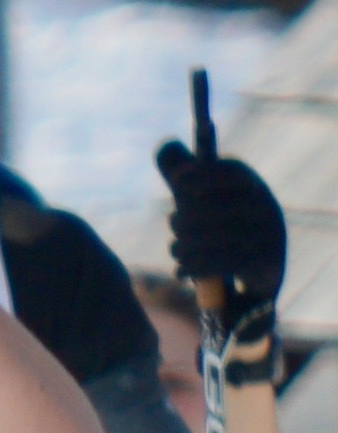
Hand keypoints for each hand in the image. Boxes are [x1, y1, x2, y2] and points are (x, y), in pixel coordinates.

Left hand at [154, 143, 284, 342]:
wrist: (257, 284)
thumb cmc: (225, 238)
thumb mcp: (209, 208)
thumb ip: (188, 183)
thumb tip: (164, 147)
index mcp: (254, 188)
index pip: (231, 173)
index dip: (203, 173)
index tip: (177, 181)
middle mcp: (266, 208)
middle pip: (221, 207)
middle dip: (190, 215)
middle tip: (173, 223)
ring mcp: (269, 237)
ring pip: (220, 237)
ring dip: (189, 244)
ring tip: (175, 249)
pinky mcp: (264, 264)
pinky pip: (224, 263)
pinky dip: (196, 267)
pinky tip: (180, 271)